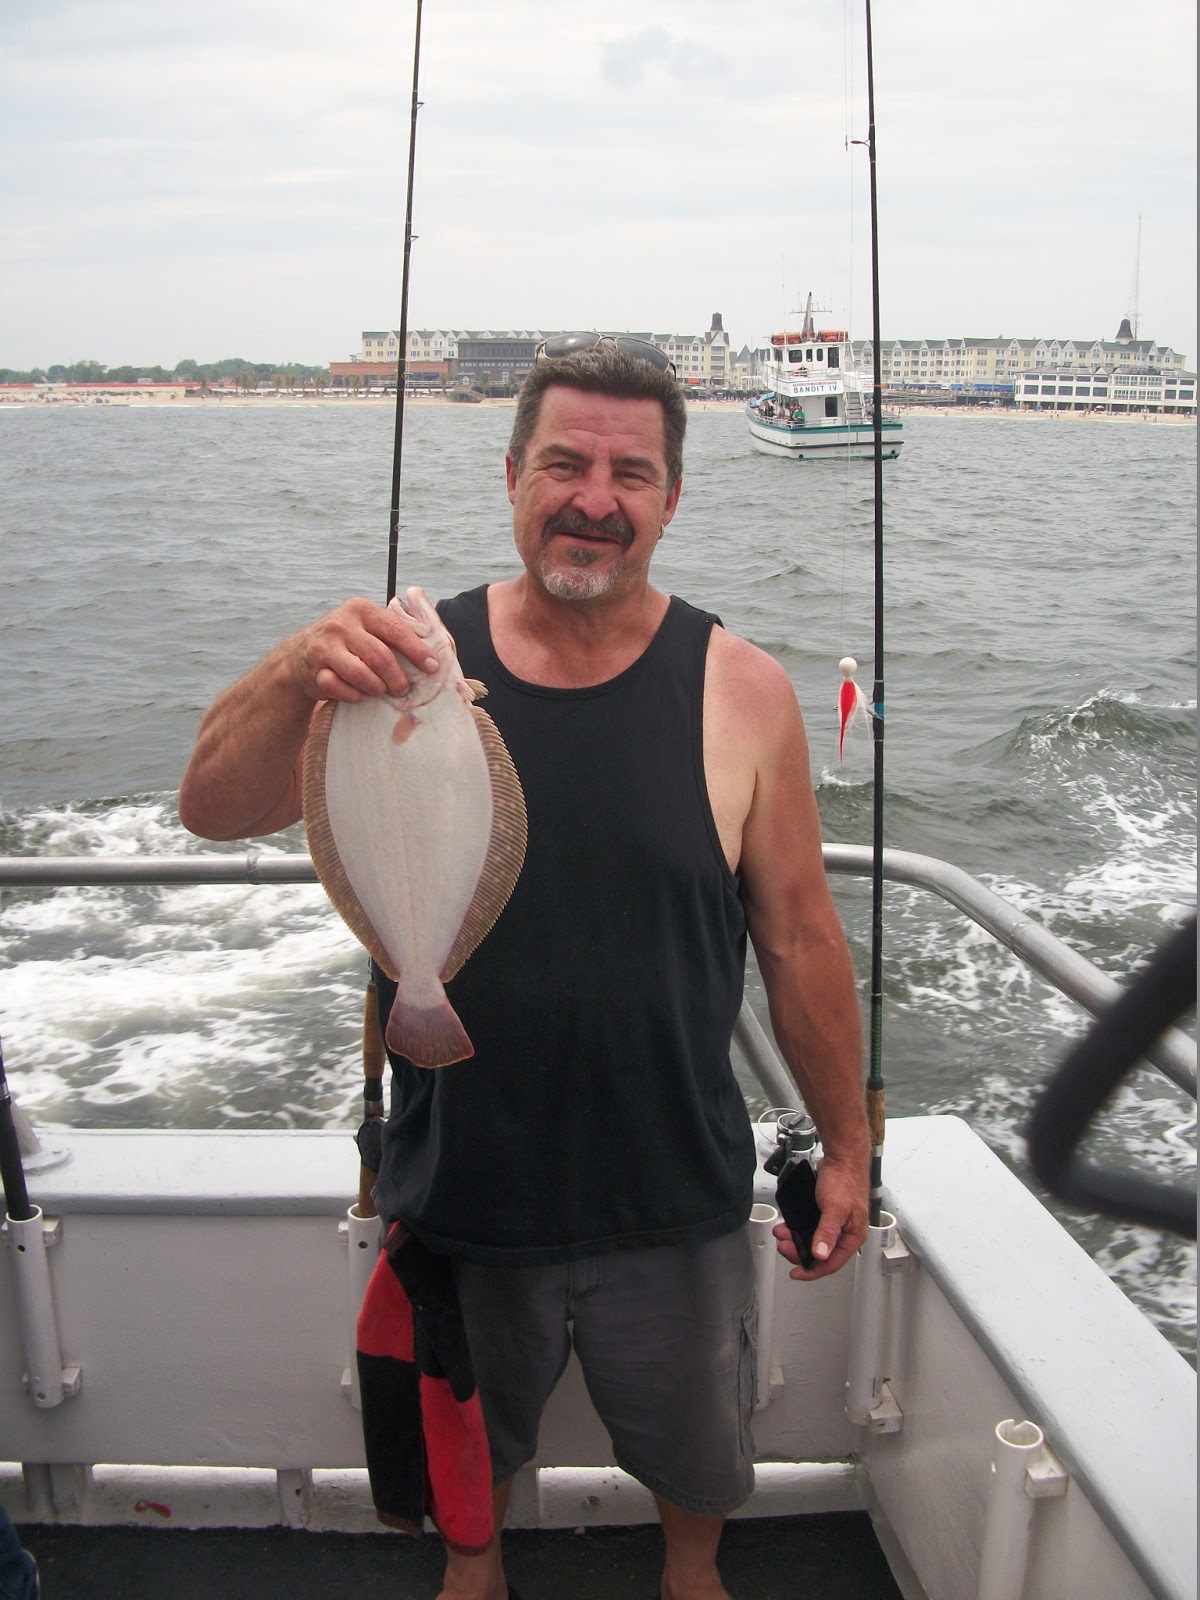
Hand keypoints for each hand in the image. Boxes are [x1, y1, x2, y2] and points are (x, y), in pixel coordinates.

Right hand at [287, 597, 438, 702]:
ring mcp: (325, 647)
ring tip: (381, 690)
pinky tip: (359, 694)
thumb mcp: (367, 625)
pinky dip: (354, 696)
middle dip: (397, 677)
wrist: (300, 653)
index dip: (417, 651)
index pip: (396, 630)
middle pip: (379, 656)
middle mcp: (342, 624)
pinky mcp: (314, 670)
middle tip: (403, 689)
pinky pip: (340, 688)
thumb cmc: (348, 641)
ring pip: (360, 674)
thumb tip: (435, 648)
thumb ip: (394, 630)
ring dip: (376, 688)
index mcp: (361, 609)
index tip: (431, 667)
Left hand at [773, 1154, 868, 1281]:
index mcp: (853, 1236)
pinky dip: (797, 1228)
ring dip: (796, 1239)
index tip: (797, 1273)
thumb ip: (827, 1232)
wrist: (841, 1157)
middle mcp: (845, 1232)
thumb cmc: (845, 1179)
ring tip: (782, 1234)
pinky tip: (787, 1225)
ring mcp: (835, 1222)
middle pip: (820, 1253)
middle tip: (784, 1246)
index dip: (813, 1270)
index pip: (832, 1263)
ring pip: (813, 1240)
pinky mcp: (825, 1212)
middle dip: (799, 1251)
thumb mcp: (835, 1208)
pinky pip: (809, 1227)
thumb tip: (820, 1254)